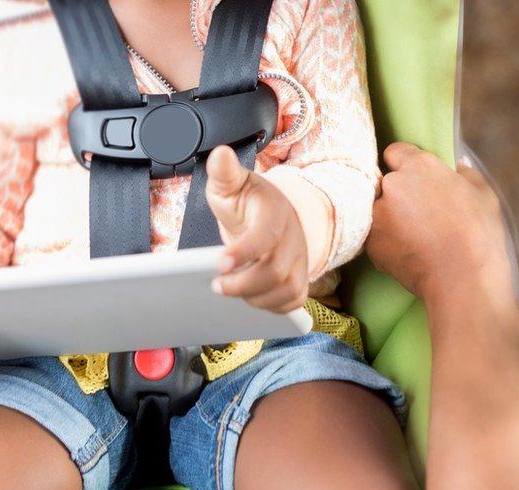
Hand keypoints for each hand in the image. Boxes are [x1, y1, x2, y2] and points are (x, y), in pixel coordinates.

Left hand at [206, 146, 308, 312]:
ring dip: (255, 298)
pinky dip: (271, 306)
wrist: (271, 216)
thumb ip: (224, 172)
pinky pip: (293, 301)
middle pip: (277, 271)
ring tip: (232, 289)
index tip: (220, 264)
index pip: (265, 235)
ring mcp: (300, 260)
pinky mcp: (301, 278)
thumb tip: (220, 154)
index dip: (244, 252)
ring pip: (287, 290)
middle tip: (217, 284)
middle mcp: (294, 238)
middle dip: (243, 284)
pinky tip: (251, 296)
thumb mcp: (232, 184)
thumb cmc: (247, 202)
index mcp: (275, 212)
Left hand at [366, 142, 512, 301]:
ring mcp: (378, 215)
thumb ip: (467, 174)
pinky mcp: (371, 243)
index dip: (404, 165)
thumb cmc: (479, 234)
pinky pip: (375, 236)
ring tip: (414, 236)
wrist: (462, 278)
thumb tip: (460, 164)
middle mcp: (392, 185)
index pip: (395, 152)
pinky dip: (387, 242)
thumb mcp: (483, 195)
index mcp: (419, 166)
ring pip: (377, 210)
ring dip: (389, 217)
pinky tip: (409, 251)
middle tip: (418, 212)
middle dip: (397, 193)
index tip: (415, 179)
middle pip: (385, 182)